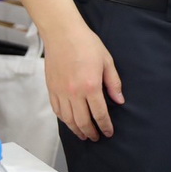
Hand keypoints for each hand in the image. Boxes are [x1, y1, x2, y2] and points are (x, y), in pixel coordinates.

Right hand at [43, 24, 123, 141]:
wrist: (62, 34)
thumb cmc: (86, 44)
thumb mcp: (107, 61)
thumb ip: (113, 83)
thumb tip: (119, 100)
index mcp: (91, 86)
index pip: (100, 113)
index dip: (105, 126)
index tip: (108, 132)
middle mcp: (74, 93)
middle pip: (83, 121)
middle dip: (91, 132)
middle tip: (96, 138)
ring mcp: (61, 92)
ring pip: (68, 119)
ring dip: (77, 130)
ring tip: (84, 135)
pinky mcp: (51, 89)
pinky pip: (57, 111)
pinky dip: (64, 120)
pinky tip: (70, 122)